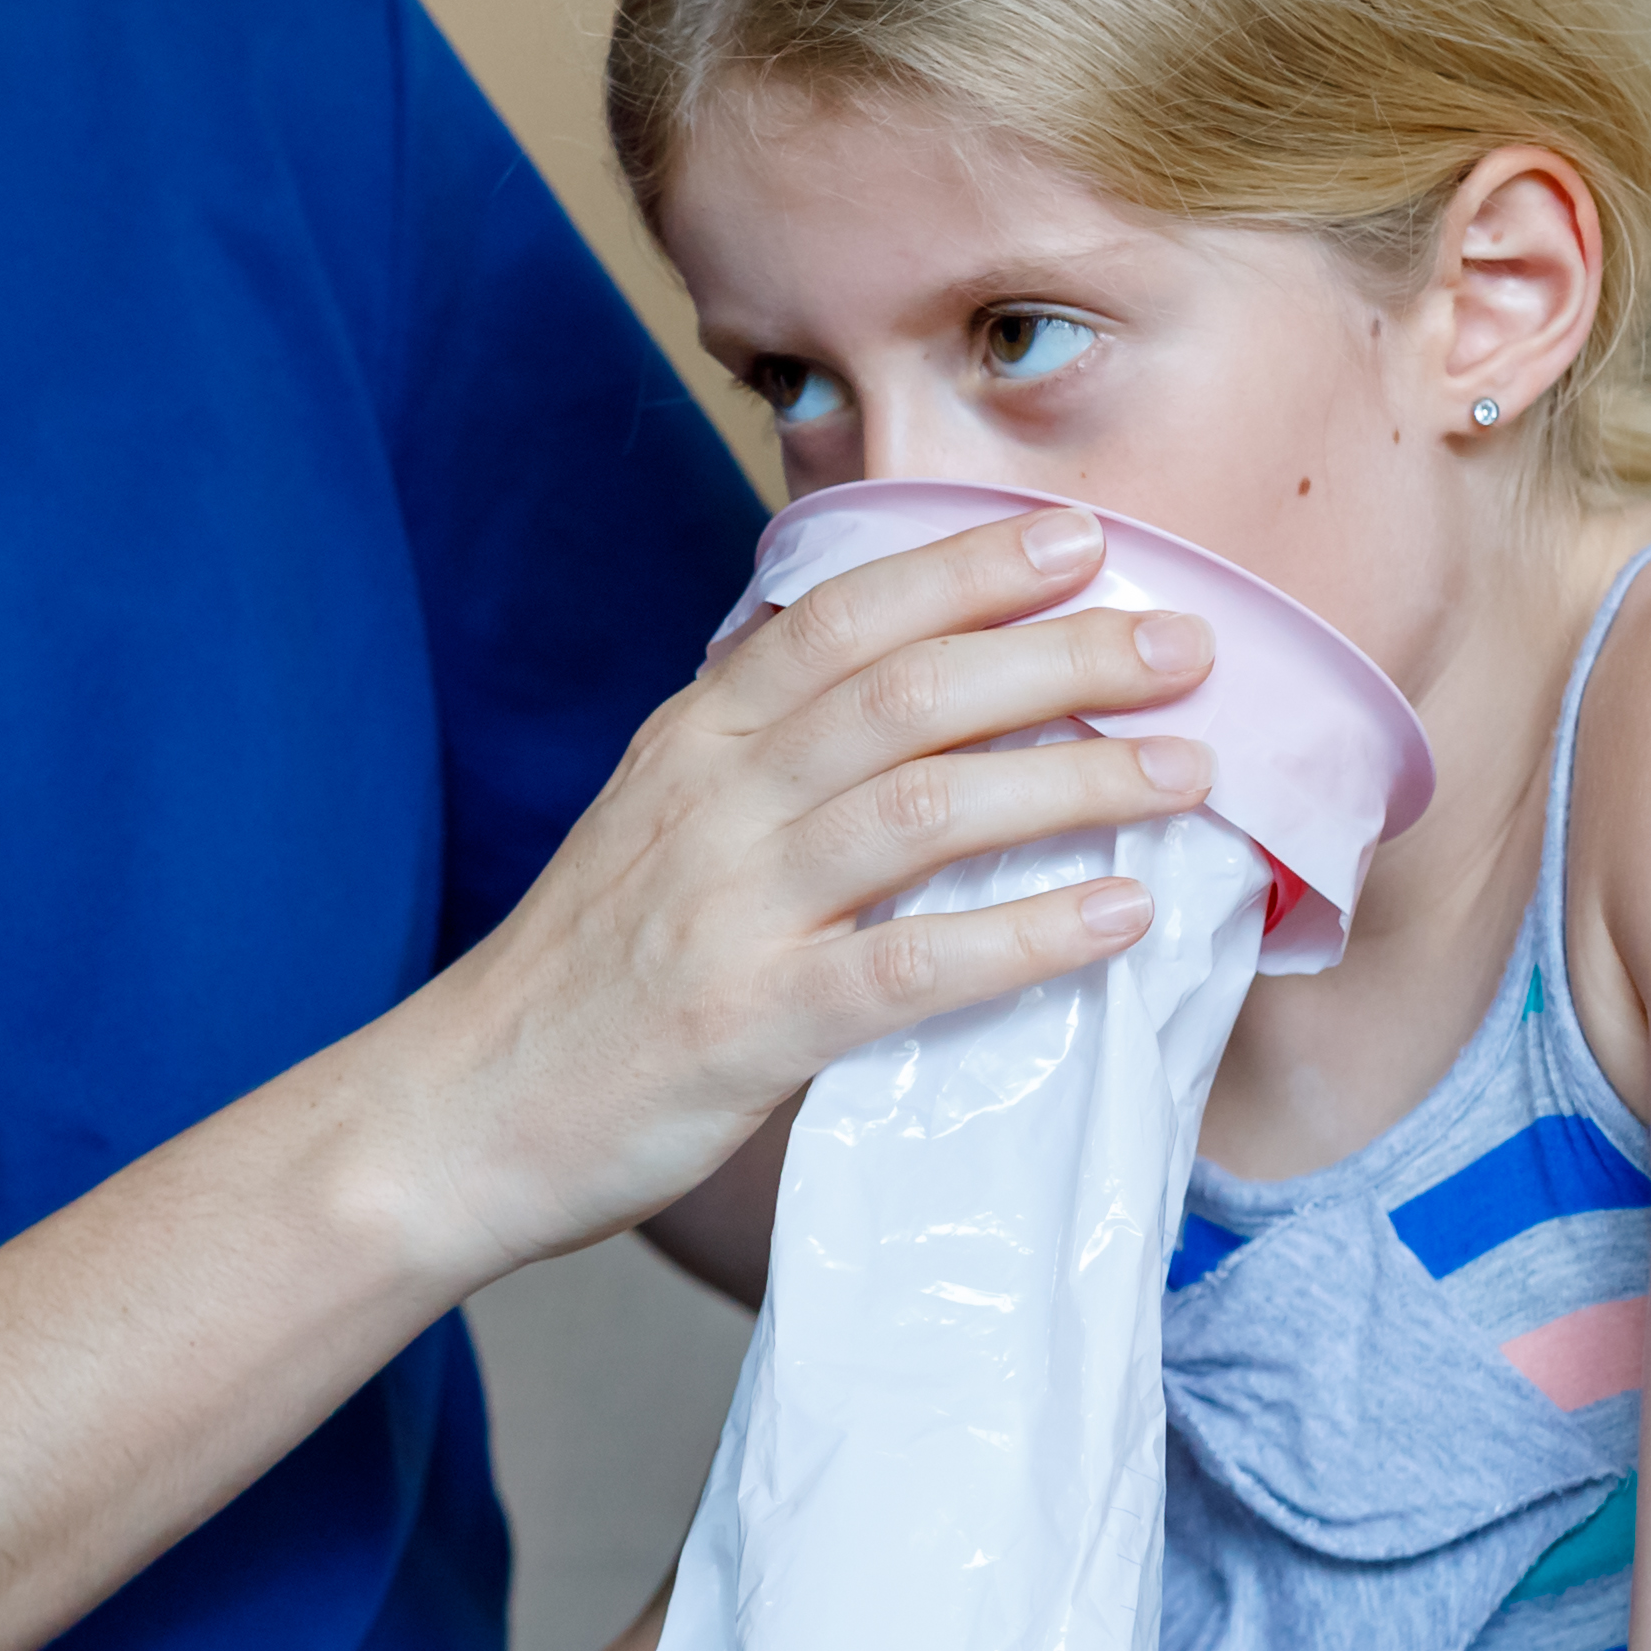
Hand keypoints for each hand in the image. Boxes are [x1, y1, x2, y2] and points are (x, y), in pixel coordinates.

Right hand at [396, 505, 1219, 1275]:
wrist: (462, 1114)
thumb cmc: (583, 976)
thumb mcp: (656, 823)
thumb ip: (763, 755)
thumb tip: (903, 691)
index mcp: (695, 740)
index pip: (842, 615)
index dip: (966, 566)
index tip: (1080, 535)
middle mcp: (715, 802)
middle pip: (908, 690)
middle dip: (1061, 654)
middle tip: (1185, 645)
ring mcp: (732, 910)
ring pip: (925, 807)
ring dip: (1074, 779)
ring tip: (1188, 772)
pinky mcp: (751, 1024)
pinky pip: (912, 967)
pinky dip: (1026, 934)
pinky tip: (1119, 917)